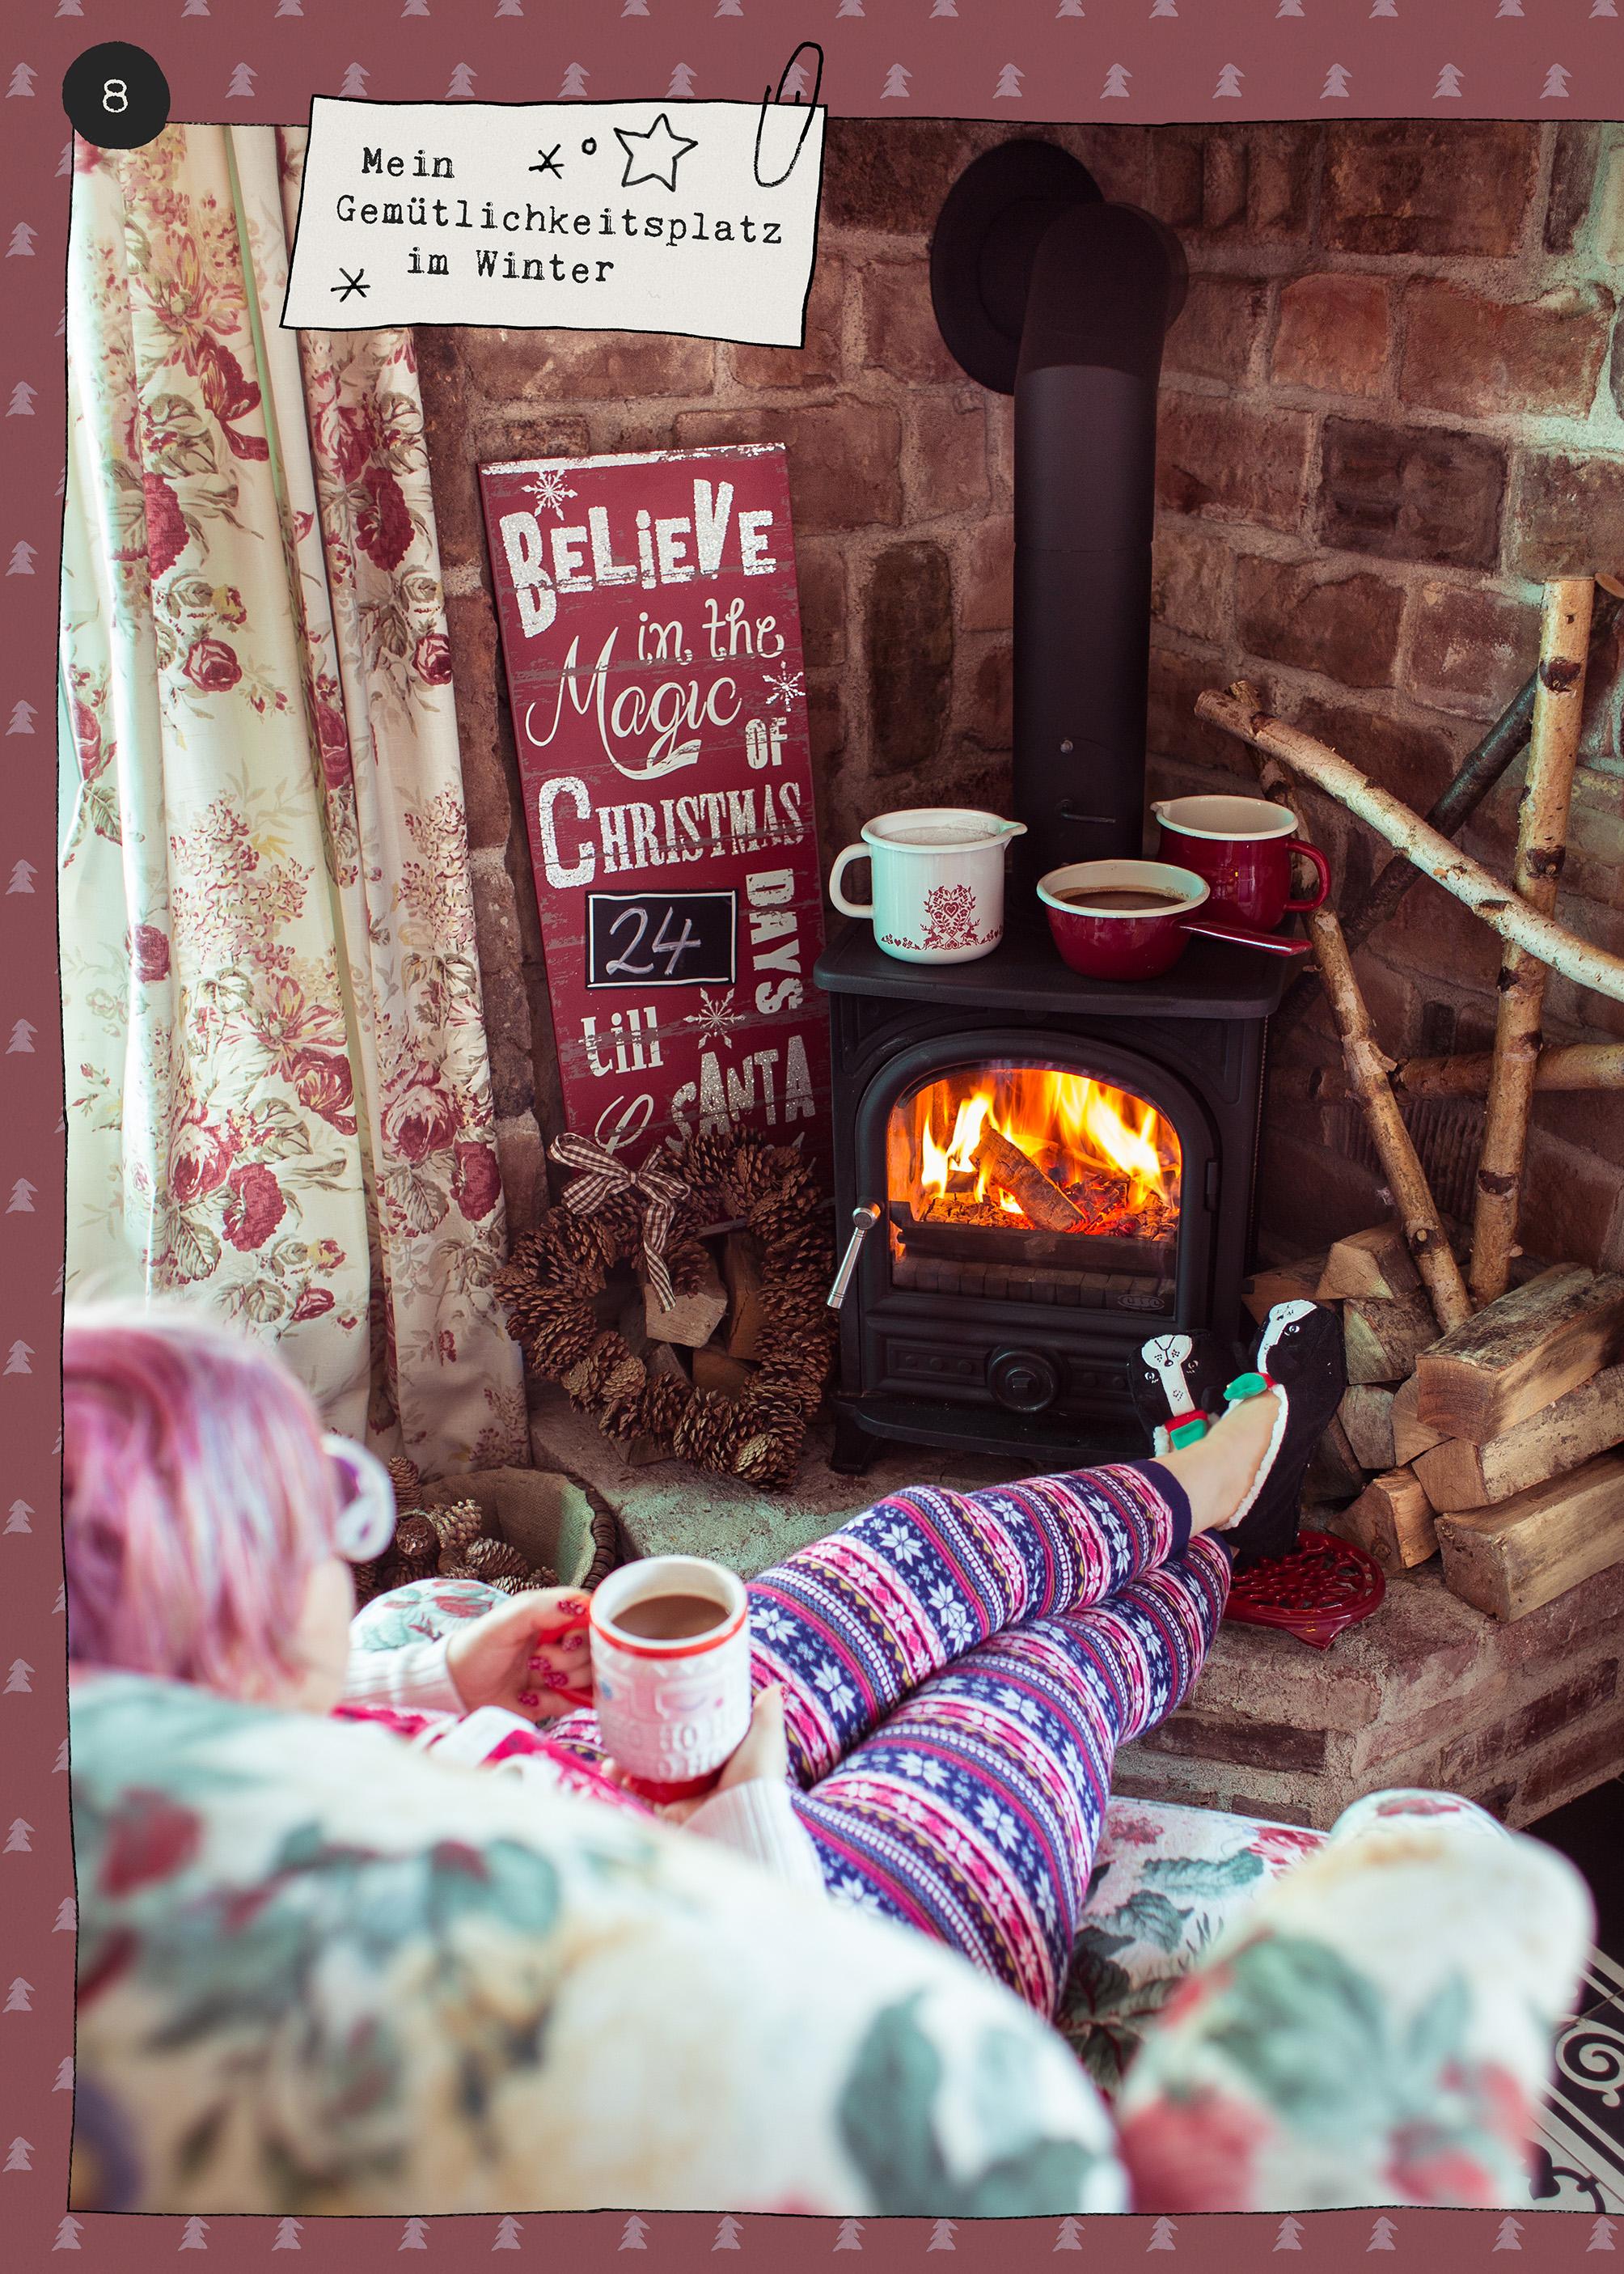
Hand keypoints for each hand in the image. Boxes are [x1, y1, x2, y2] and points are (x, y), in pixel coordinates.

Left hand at [444, 1589, 593, 1722]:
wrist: (457, 1691)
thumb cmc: (476, 1649)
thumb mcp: (504, 1622)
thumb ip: (540, 1607)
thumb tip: (580, 1603)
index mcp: (554, 1616)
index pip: (593, 1616)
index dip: (589, 1630)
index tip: (568, 1640)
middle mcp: (563, 1642)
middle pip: (597, 1649)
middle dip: (570, 1659)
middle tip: (539, 1662)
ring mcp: (563, 1671)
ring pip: (593, 1676)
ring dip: (565, 1681)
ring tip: (535, 1680)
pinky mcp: (559, 1699)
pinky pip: (578, 1702)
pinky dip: (557, 1702)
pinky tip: (533, 1699)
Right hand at [609, 1686, 789, 1823]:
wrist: (741, 1820)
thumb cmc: (756, 1777)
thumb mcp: (765, 1739)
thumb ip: (766, 1714)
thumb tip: (775, 1688)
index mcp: (728, 1757)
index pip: (702, 1732)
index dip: (683, 1716)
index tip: (664, 1698)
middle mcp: (704, 1776)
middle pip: (670, 1751)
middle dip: (648, 1736)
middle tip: (630, 1717)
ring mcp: (684, 1796)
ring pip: (649, 1771)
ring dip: (629, 1757)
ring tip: (614, 1741)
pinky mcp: (667, 1813)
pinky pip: (639, 1795)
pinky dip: (622, 1781)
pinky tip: (610, 1766)